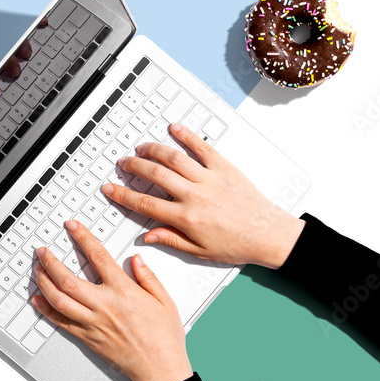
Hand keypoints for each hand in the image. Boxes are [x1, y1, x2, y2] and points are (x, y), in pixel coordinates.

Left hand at [31, 220, 192, 380]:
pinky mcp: (87, 338)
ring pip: (59, 300)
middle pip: (68, 279)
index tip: (73, 227)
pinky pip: (61, 322)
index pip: (98, 257)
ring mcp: (93, 323)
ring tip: (37, 270)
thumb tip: (136, 260)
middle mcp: (104, 306)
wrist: (160, 370)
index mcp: (124, 292)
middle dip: (50, 261)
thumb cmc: (165, 339)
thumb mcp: (165, 301)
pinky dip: (46, 310)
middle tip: (42, 250)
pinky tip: (38, 299)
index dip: (83, 237)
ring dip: (44, 282)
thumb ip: (148, 277)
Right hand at [101, 123, 304, 268]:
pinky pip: (202, 148)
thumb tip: (147, 235)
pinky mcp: (224, 168)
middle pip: (155, 175)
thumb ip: (171, 240)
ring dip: (154, 150)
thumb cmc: (237, 244)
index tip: (110, 189)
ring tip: (142, 147)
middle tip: (123, 163)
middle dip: (134, 166)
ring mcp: (209, 179)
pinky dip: (187, 136)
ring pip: (174, 159)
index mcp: (186, 218)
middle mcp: (195, 196)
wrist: (269, 234)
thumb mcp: (199, 251)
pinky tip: (174, 129)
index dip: (123, 195)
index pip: (145, 204)